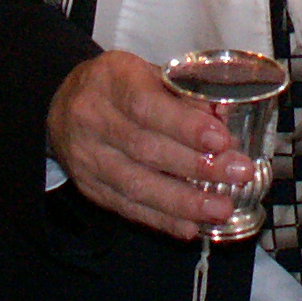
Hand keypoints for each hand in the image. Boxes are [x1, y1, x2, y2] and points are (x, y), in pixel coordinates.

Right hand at [46, 50, 251, 240]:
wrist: (64, 105)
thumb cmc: (119, 86)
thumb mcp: (148, 73)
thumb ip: (184, 94)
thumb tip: (224, 119)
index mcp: (110, 80)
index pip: (146, 105)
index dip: (185, 126)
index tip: (221, 141)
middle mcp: (92, 118)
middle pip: (145, 149)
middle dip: (197, 166)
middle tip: (237, 174)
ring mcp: (87, 156)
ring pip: (136, 184)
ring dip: (183, 201)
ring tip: (220, 208)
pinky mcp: (89, 186)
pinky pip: (126, 207)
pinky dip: (161, 219)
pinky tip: (190, 226)